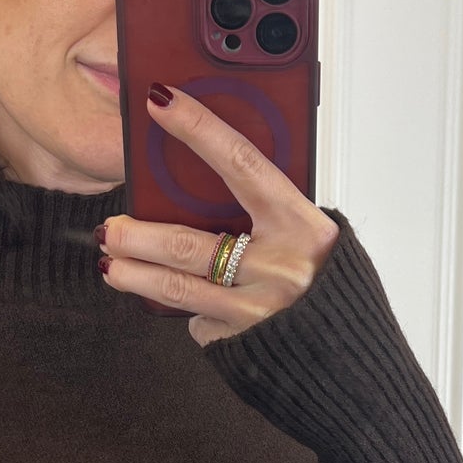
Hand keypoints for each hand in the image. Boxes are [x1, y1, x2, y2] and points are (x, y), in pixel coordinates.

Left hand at [98, 82, 340, 347]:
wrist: (351, 361)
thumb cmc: (334, 290)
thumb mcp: (312, 239)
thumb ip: (270, 214)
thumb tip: (214, 181)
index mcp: (303, 225)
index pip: (242, 163)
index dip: (199, 129)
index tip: (161, 101)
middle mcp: (281, 267)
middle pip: (187, 243)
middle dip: (139, 235)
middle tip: (111, 228)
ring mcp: (259, 309)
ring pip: (176, 287)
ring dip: (135, 274)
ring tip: (111, 264)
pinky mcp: (242, 342)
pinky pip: (199, 321)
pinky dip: (190, 311)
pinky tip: (186, 305)